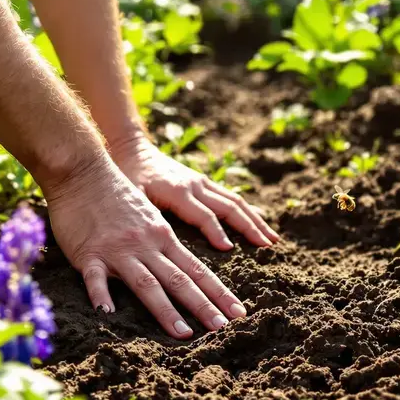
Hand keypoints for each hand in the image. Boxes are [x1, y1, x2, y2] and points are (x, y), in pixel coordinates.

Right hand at [44, 154, 247, 337]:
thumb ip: (162, 240)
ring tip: (184, 333)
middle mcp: (146, 245)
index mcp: (163, 236)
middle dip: (203, 305)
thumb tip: (180, 264)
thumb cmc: (115, 193)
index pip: (197, 269)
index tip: (238, 312)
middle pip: (180, 279)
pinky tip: (107, 314)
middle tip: (224, 329)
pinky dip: (101, 296)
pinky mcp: (89, 254)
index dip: (218, 292)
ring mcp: (118, 250)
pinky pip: (95, 279)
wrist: (83, 170)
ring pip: (146, 284)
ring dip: (166, 310)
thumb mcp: (148, 215)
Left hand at [109, 136, 278, 250]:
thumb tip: (155, 241)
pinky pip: (230, 196)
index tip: (229, 251)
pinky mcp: (203, 182)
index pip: (203, 215)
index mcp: (178, 191)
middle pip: (230, 207)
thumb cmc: (127, 176)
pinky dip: (247, 210)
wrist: (132, 149)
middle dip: (249, 227)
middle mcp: (195, 185)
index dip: (216, 232)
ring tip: (272, 239)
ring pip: (236, 201)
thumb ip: (144, 214)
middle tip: (267, 247)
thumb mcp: (130, 195)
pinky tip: (260, 222)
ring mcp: (202, 182)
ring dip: (255, 220)